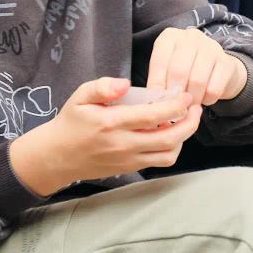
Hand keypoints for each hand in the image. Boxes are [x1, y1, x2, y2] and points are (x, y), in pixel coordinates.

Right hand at [10, 77, 201, 195]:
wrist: (57, 157)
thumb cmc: (70, 122)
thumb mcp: (80, 96)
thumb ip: (103, 86)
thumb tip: (126, 84)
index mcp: (112, 123)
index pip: (152, 116)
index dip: (174, 106)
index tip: (185, 96)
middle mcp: (123, 144)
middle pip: (168, 138)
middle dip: (189, 123)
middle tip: (195, 109)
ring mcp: (128, 159)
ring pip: (168, 154)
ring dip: (184, 138)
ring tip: (187, 121)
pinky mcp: (130, 168)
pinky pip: (159, 162)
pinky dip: (172, 149)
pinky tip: (171, 134)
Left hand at [146, 27, 247, 105]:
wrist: (217, 69)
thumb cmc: (186, 70)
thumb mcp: (168, 70)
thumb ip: (159, 82)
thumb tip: (154, 103)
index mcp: (170, 37)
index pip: (159, 62)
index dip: (157, 86)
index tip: (158, 103)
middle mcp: (190, 36)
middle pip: (178, 71)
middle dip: (175, 95)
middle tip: (175, 108)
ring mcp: (211, 47)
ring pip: (197, 81)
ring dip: (192, 100)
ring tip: (189, 106)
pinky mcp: (226, 62)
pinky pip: (214, 88)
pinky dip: (207, 100)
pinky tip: (205, 99)